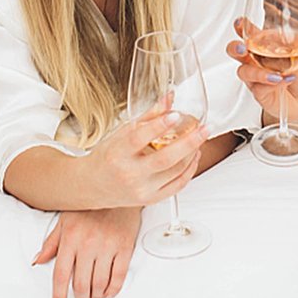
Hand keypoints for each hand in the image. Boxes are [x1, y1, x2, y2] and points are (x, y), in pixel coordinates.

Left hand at [34, 207, 141, 297]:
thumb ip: (51, 242)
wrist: (117, 187)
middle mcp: (88, 242)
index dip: (59, 297)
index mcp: (71, 236)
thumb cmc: (91, 203)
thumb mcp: (66, 218)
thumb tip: (39, 260)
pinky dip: (113, 290)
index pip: (61, 275)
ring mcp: (108, 245)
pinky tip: (109, 292)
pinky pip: (119, 276)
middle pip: (81, 284)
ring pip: (99, 284)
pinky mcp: (125, 246)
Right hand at [85, 100, 207, 207]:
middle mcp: (129, 173)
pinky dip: (189, 170)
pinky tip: (194, 155)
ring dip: (192, 153)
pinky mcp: (151, 199)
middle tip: (204, 128)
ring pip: (175, 172)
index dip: (158, 125)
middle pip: (164, 159)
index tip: (175, 114)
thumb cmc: (107, 156)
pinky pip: (177, 186)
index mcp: (118, 153)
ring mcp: (141, 189)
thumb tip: (169, 98)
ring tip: (201, 137)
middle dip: (189, 142)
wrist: (93, 186)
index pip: (139, 138)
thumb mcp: (121, 133)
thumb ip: (148, 116)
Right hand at [226, 18, 297, 121]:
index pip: (249, 34)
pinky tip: (285, 81)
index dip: (242, 27)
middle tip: (242, 47)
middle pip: (235, 51)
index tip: (241, 22)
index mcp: (264, 48)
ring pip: (244, 71)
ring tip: (276, 74)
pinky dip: (272, 83)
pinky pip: (258, 86)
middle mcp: (255, 61)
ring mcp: (255, 77)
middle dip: (235, 48)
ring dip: (258, 72)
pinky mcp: (258, 92)